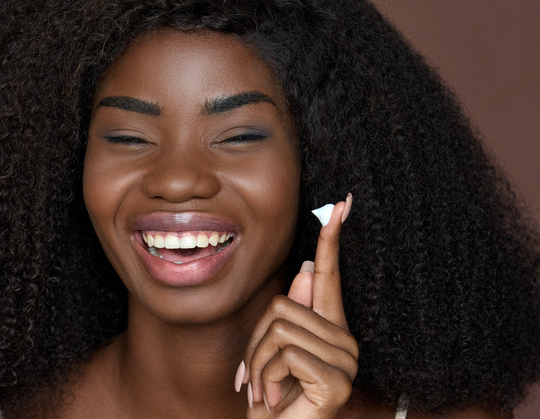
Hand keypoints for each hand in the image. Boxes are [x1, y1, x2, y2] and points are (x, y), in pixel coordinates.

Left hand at [237, 194, 357, 417]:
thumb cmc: (271, 396)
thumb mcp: (271, 350)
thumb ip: (291, 313)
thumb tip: (308, 270)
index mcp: (329, 329)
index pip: (330, 276)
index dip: (332, 240)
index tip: (341, 204)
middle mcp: (344, 341)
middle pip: (282, 305)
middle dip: (256, 342)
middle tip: (257, 376)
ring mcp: (345, 361)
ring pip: (280, 327)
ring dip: (258, 361)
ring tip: (266, 388)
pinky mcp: (337, 380)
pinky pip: (285, 353)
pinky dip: (266, 375)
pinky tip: (275, 397)